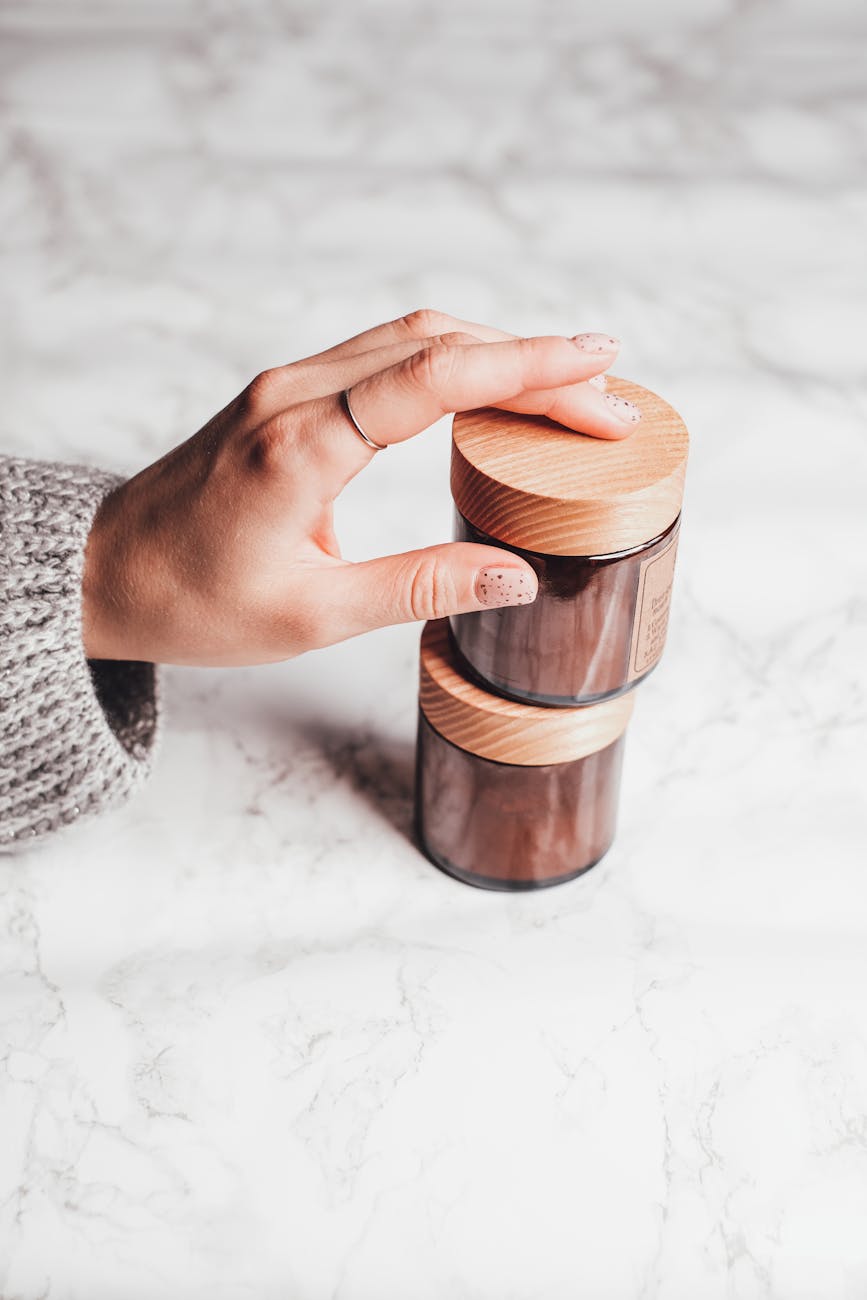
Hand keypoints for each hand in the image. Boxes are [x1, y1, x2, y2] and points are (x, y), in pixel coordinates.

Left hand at [82, 309, 639, 665]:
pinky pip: (382, 357)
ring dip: (495, 353)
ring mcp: (286, 386)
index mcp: (301, 446)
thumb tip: (519, 576)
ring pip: (410, 338)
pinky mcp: (287, 395)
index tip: (600, 365)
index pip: (435, 377)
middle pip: (435, 342)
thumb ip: (420, 588)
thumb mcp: (312, 614)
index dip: (528, 365)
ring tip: (569, 389)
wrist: (106, 573)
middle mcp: (294, 395)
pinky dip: (450, 363)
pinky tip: (490, 389)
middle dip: (532, 361)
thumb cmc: (194, 602)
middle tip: (609, 396)